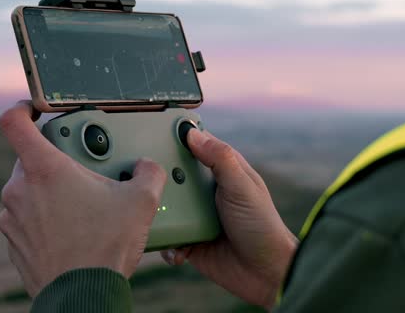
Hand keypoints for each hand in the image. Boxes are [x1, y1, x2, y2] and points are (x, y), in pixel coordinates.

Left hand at [0, 102, 166, 296]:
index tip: (34, 111)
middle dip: (57, 163)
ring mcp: (13, 218)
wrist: (83, 295)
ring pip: (29, 192)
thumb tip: (148, 167)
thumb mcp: (140, 202)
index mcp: (44, 168)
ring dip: (51, 194)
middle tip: (85, 175)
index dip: (22, 109)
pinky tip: (73, 233)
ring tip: (84, 209)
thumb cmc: (105, 246)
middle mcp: (20, 189)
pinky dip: (45, 221)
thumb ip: (148, 173)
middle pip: (31, 160)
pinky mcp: (14, 243)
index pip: (13, 122)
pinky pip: (27, 220)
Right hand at [161, 130, 297, 308]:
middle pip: (173, 174)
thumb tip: (193, 134)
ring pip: (165, 204)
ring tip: (149, 213)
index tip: (152, 131)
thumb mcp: (242, 187)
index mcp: (222, 171)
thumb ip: (220, 159)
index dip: (177, 137)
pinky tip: (174, 248)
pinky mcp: (188, 241)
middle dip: (158, 176)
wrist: (265, 274)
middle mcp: (206, 190)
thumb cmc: (261, 225)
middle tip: (139, 176)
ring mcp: (196, 215)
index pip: (196, 145)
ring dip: (157, 209)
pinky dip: (165, 241)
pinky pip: (167, 237)